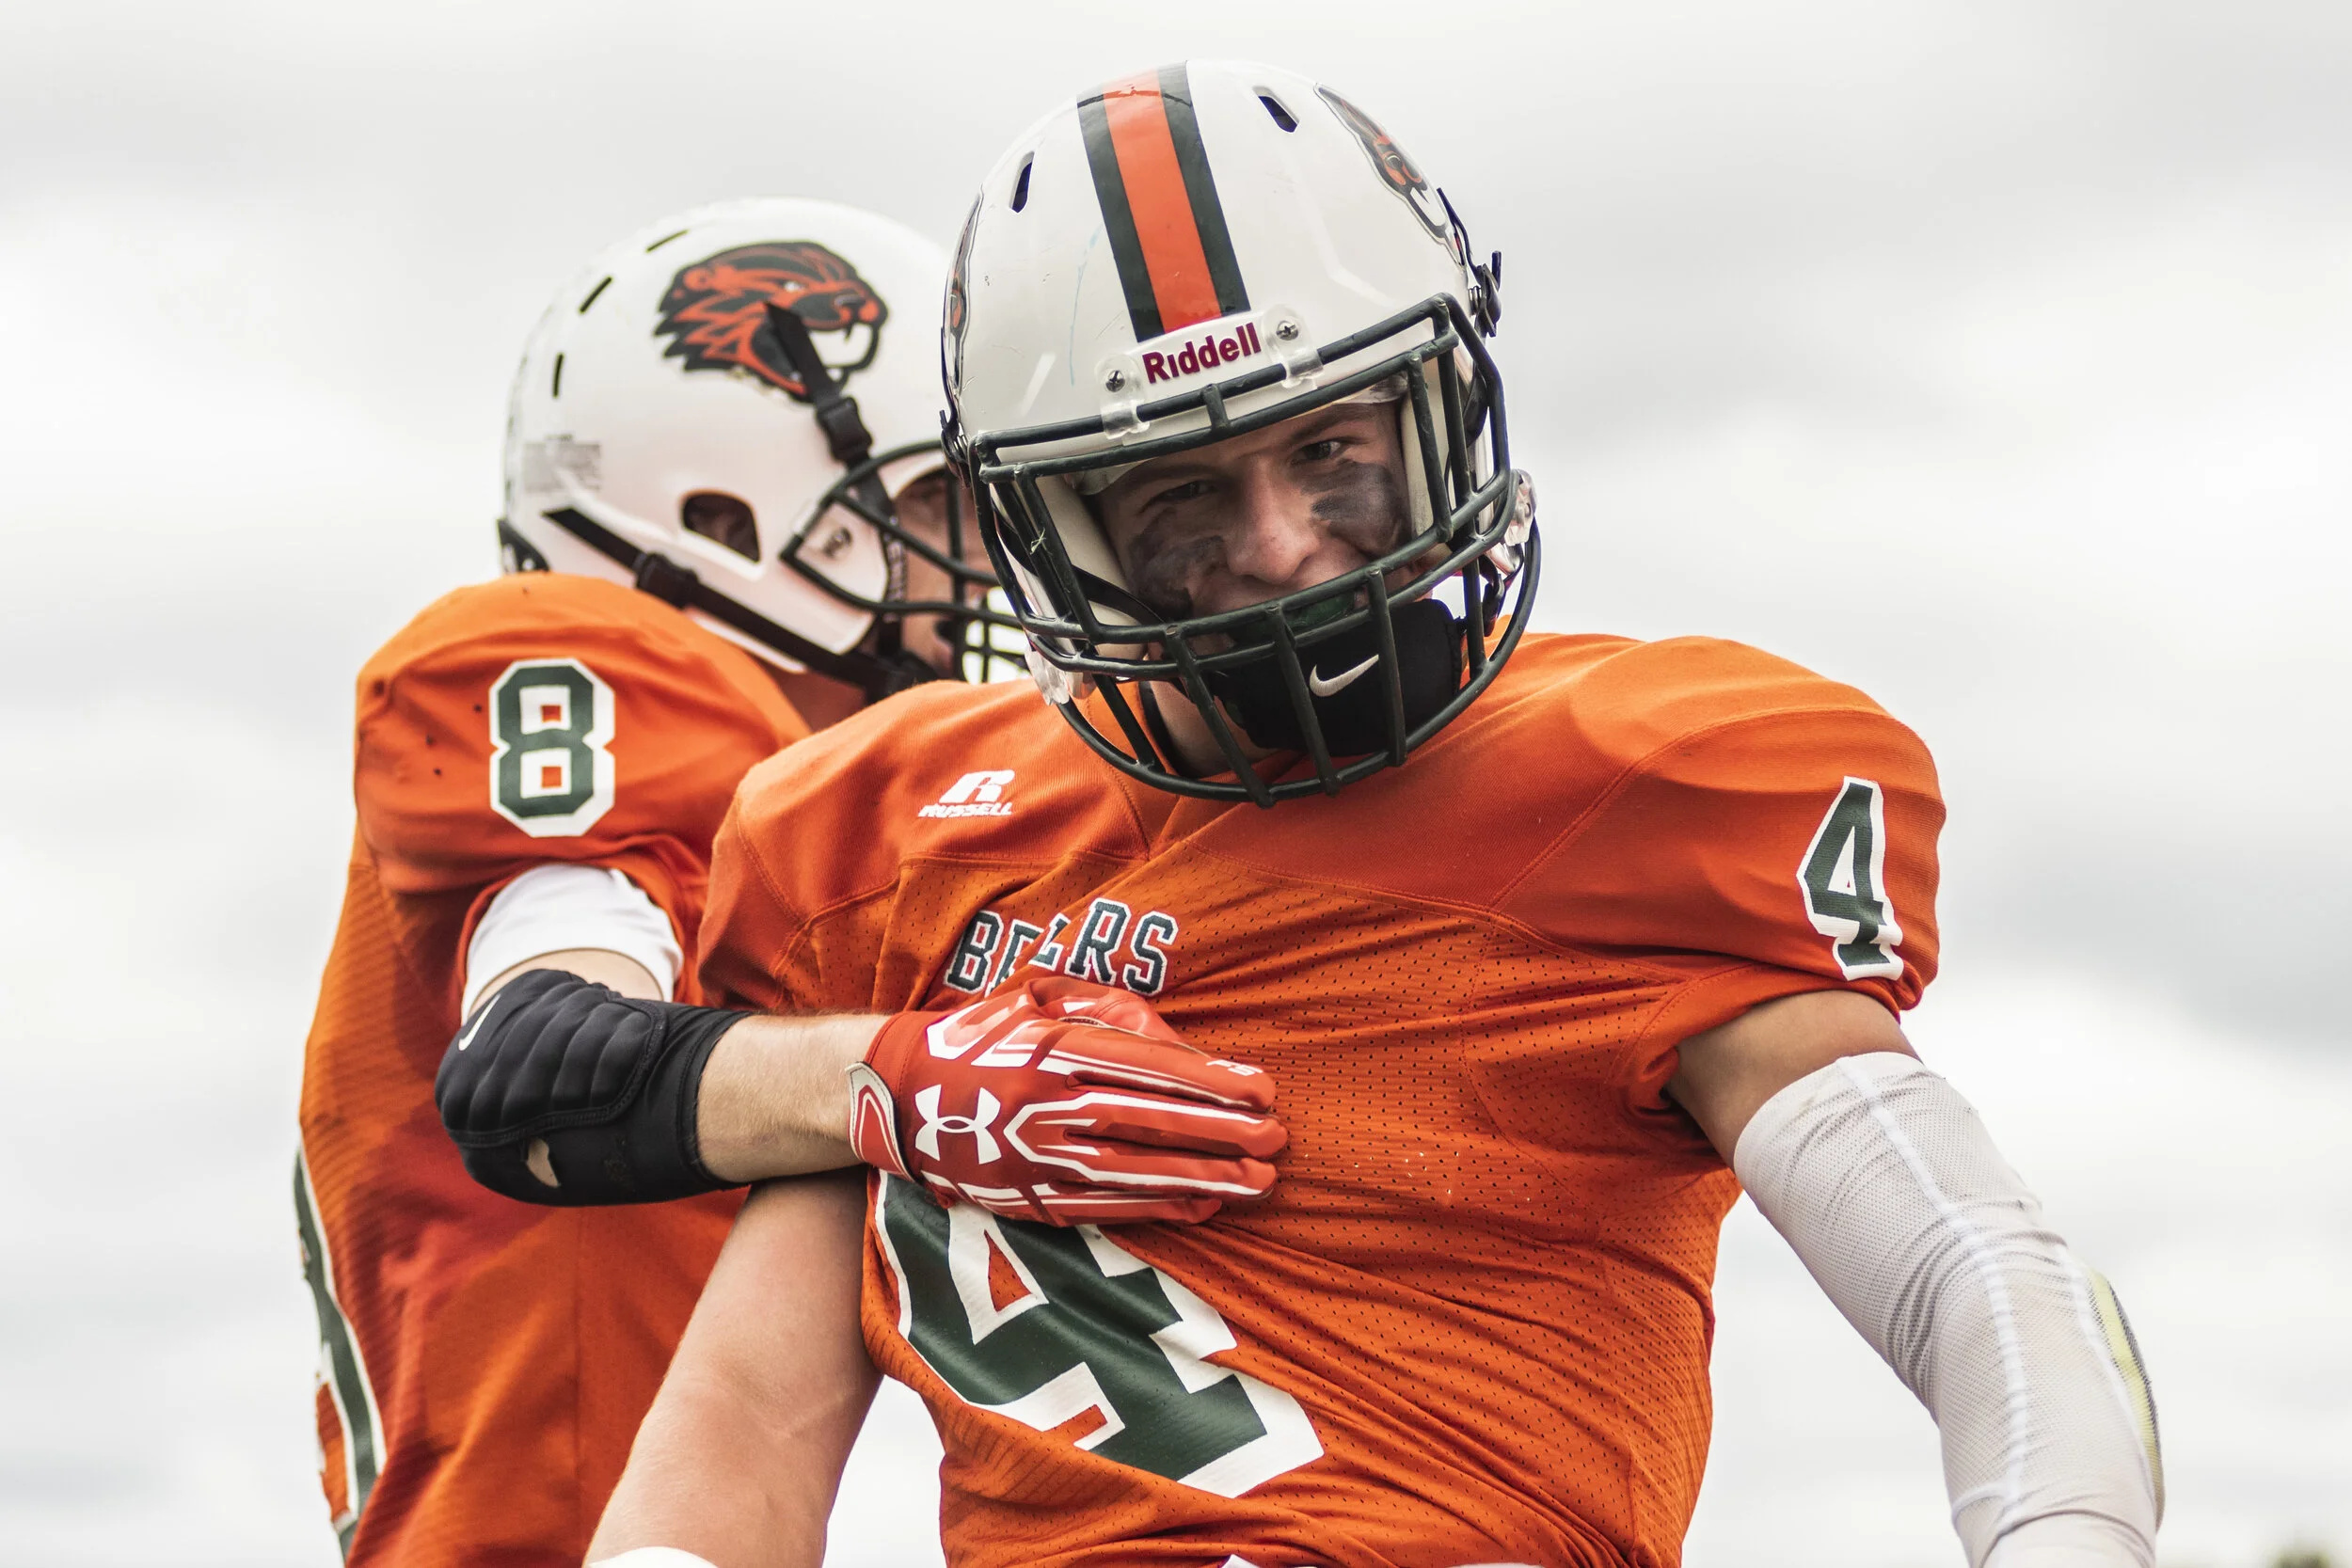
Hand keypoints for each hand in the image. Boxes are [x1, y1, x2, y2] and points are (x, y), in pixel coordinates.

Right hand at [846, 975, 1283, 1224]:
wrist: (892, 1092)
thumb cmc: (981, 1032)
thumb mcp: (1034, 995)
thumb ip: (1104, 1009)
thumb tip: (1177, 1043)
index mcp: (1045, 1046)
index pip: (1142, 1065)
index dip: (1207, 1078)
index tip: (1261, 1087)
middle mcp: (1039, 1104)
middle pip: (1146, 1121)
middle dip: (1218, 1132)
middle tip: (1275, 1139)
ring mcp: (1031, 1157)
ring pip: (1131, 1171)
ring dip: (1201, 1178)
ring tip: (1258, 1183)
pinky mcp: (1024, 1197)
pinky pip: (1102, 1207)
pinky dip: (1156, 1208)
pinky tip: (1202, 1206)